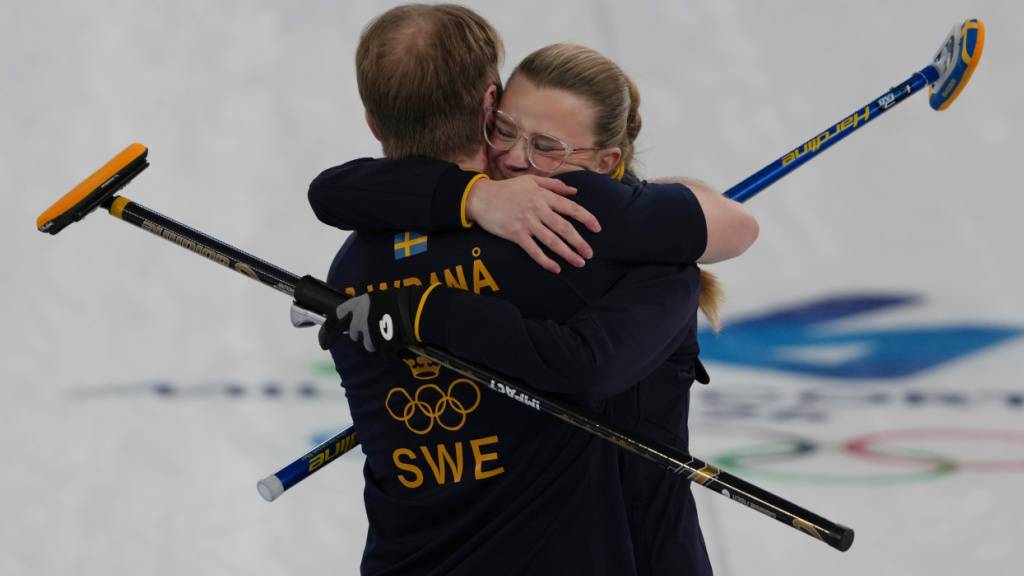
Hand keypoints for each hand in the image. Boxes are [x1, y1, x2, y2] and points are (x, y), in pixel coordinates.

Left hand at [318, 286, 425, 356]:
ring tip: (388, 335)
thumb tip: (366, 314)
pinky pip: (379, 349)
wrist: (416, 310)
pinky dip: (386, 348)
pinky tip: (394, 340)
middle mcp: (360, 317)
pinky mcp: (378, 342)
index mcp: (361, 302)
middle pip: (352, 332)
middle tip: (372, 331)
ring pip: (367, 344)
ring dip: (375, 342)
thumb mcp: (383, 298)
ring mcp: (368, 331)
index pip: (340, 312)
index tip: (332, 330)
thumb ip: (371, 306)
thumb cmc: (403, 300)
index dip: (335, 322)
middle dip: (361, 334)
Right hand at [466, 176, 601, 273]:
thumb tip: (574, 191)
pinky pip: (533, 250)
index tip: (597, 228)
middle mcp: (538, 209)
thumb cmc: (506, 189)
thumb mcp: (531, 181)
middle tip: (589, 253)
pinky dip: (545, 260)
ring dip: (567, 253)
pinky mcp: (515, 234)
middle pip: (564, 228)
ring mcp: (526, 223)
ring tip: (579, 262)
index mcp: (544, 196)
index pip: (571, 208)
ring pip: (552, 241)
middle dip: (579, 242)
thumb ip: (554, 185)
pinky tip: (555, 268)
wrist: (480, 197)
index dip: (586, 218)